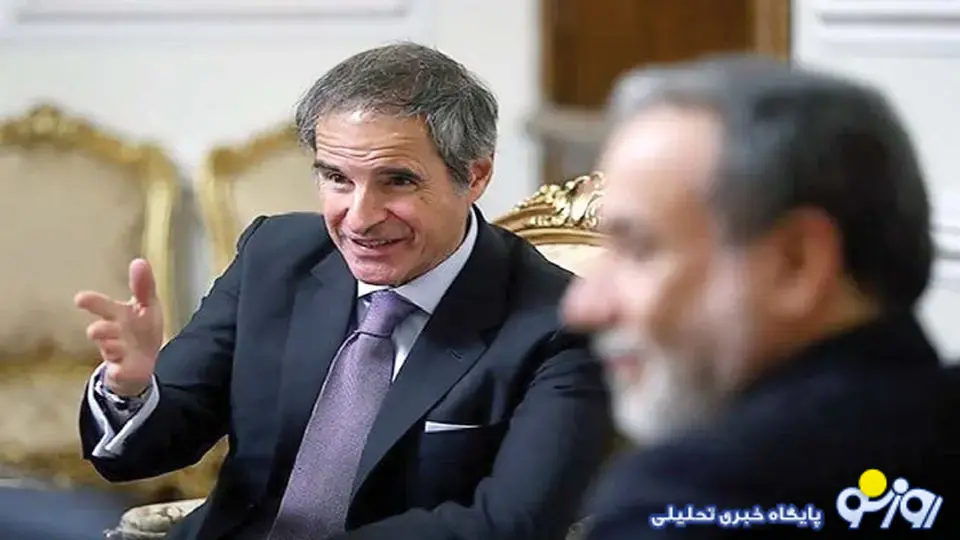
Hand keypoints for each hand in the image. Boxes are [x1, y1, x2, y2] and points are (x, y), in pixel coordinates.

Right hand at [75, 258, 164, 396]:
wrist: (141, 363)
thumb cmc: (140, 330)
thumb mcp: (146, 306)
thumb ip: (143, 286)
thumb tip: (139, 261)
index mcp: (118, 315)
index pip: (104, 306)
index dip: (92, 302)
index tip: (80, 299)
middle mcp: (113, 333)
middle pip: (101, 330)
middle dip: (99, 329)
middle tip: (95, 330)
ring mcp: (116, 353)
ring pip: (109, 349)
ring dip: (111, 346)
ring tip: (114, 344)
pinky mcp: (122, 370)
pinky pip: (119, 371)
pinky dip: (119, 369)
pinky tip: (119, 368)